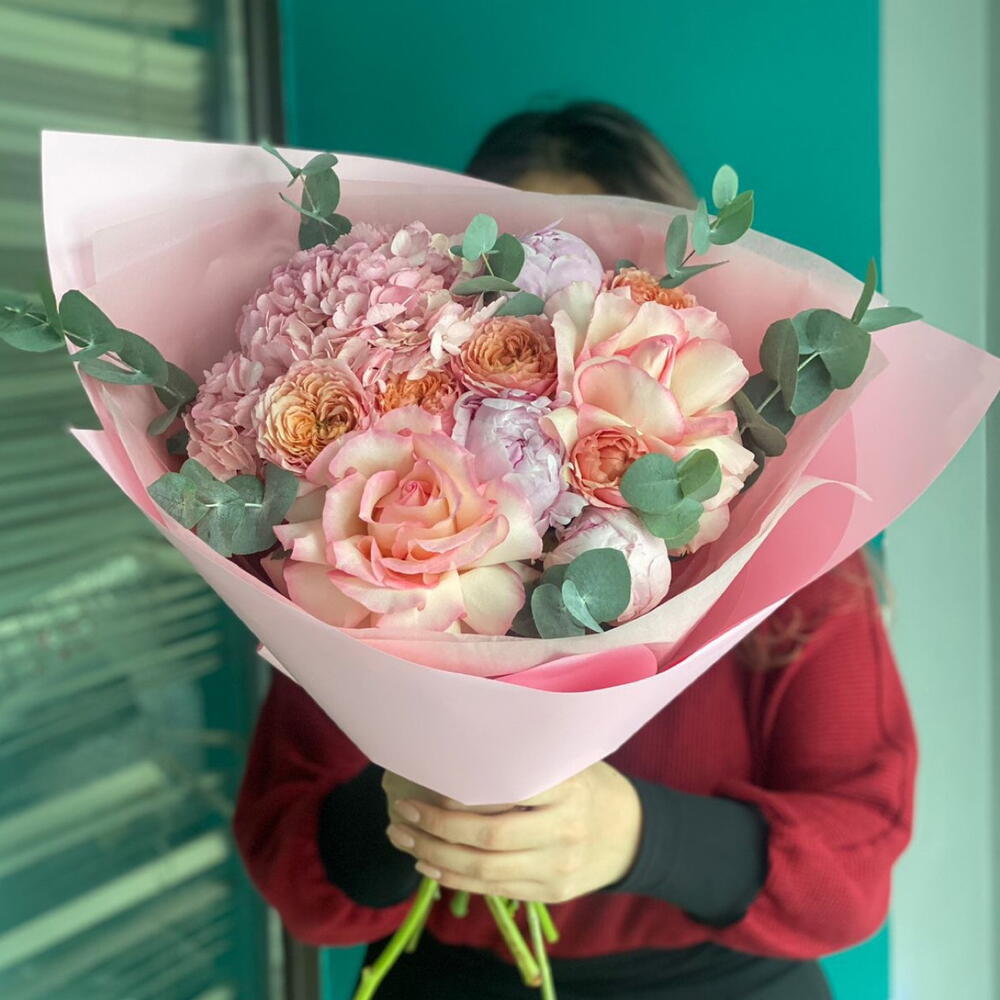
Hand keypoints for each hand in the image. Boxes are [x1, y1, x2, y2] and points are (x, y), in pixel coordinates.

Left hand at [383, 762, 641, 903]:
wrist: (633, 835)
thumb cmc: (590, 785)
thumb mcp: (570, 760)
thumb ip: (528, 756)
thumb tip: (464, 737)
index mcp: (568, 788)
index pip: (508, 792)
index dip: (464, 794)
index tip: (427, 784)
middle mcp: (564, 830)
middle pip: (489, 837)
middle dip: (438, 827)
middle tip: (403, 811)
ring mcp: (557, 867)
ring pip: (485, 869)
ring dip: (435, 855)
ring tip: (403, 838)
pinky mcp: (549, 894)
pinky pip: (493, 889)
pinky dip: (455, 878)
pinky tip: (428, 864)